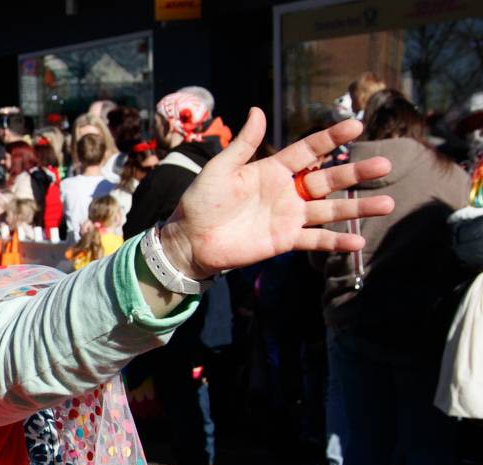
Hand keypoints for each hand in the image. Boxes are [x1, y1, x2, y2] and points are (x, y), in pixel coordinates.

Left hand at [162, 108, 394, 277]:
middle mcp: (287, 191)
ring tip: (388, 203)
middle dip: (356, 172)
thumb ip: (243, 144)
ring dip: (358, 208)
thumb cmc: (201, 201)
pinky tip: (359, 243)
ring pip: (331, 210)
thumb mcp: (220, 169)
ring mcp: (289, 216)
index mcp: (273, 169)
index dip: (330, 138)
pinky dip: (336, 242)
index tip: (356, 125)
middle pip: (328, 180)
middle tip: (385, 164)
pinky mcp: (285, 240)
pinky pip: (315, 240)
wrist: (189, 239)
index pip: (308, 150)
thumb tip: (258, 110)